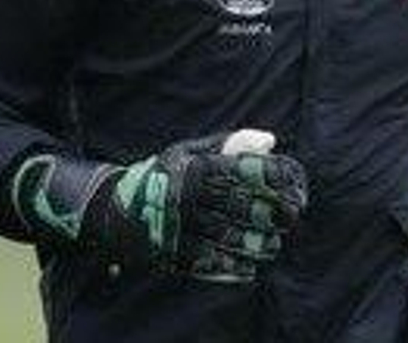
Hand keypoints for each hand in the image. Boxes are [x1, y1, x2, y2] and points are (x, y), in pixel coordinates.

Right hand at [12, 128, 307, 282]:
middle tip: (293, 216)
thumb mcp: (189, 153)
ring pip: (229, 237)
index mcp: (192, 168)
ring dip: (257, 243)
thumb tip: (272, 140)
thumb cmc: (163, 175)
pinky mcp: (173, 252)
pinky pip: (210, 262)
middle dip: (272, 213)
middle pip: (240, 206)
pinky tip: (251, 266)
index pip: (241, 170)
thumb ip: (231, 145)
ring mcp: (180, 226)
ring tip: (274, 244)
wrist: (113, 211)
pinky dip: (234, 267)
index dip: (272, 175)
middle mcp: (187, 196)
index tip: (293, 180)